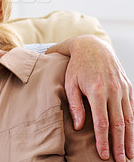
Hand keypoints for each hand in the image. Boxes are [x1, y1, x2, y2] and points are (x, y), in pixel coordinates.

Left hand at [47, 35, 133, 160]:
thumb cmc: (76, 67)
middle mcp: (113, 90)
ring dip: (130, 137)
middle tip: (120, 161)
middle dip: (120, 145)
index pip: (102, 122)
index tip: (104, 155)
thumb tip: (78, 127)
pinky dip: (133, 123)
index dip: (103, 140)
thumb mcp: (70, 83)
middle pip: (118, 123)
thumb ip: (75, 105)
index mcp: (96, 91)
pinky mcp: (128, 86)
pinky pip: (132, 108)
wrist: (92, 47)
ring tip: (130, 154)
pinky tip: (132, 134)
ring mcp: (123, 88)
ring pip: (129, 118)